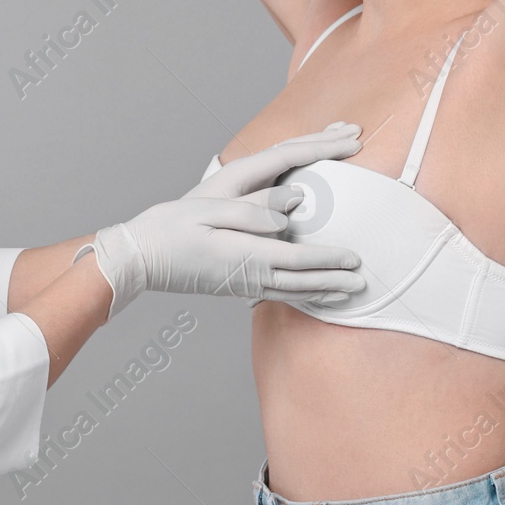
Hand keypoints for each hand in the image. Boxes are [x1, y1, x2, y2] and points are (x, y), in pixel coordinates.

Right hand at [74, 123, 369, 319]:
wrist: (141, 257)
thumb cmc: (171, 227)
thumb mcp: (210, 209)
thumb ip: (253, 211)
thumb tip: (290, 213)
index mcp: (247, 253)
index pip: (300, 260)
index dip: (330, 259)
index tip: (355, 258)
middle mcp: (249, 274)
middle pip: (303, 282)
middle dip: (335, 282)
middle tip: (363, 283)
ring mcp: (241, 284)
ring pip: (291, 292)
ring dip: (321, 293)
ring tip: (345, 294)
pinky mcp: (234, 286)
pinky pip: (275, 293)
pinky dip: (298, 295)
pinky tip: (306, 294)